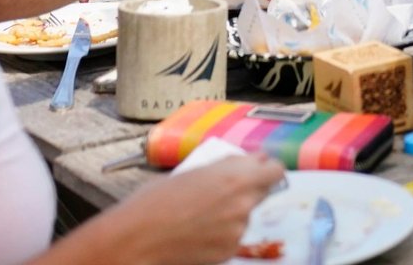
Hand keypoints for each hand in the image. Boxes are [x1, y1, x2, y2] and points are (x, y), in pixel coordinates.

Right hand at [109, 154, 284, 263]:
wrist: (137, 238)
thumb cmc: (157, 199)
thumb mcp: (195, 170)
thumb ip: (228, 166)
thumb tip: (251, 160)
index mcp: (237, 178)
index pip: (275, 171)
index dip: (267, 169)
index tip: (258, 169)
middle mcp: (243, 204)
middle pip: (262, 192)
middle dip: (249, 190)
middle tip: (224, 192)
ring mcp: (237, 230)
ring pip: (245, 216)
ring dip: (233, 213)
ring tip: (202, 214)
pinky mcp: (228, 251)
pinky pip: (233, 236)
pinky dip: (222, 233)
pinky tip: (199, 231)